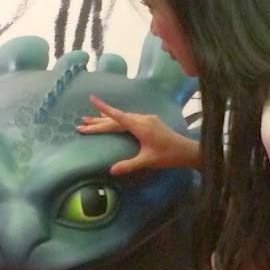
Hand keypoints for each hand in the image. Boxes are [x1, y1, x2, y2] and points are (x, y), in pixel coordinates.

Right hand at [76, 97, 200, 174]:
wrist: (188, 151)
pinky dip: (118, 119)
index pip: (118, 116)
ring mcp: (147, 119)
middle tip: (81, 124)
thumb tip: (111, 170)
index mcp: (140, 126)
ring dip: (107, 119)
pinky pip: (130, 118)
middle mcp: (143, 119)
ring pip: (123, 117)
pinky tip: (114, 121)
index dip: (104, 108)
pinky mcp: (151, 121)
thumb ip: (129, 165)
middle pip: (117, 118)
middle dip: (98, 121)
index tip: (92, 99)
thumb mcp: (148, 161)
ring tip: (91, 120)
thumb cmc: (168, 156)